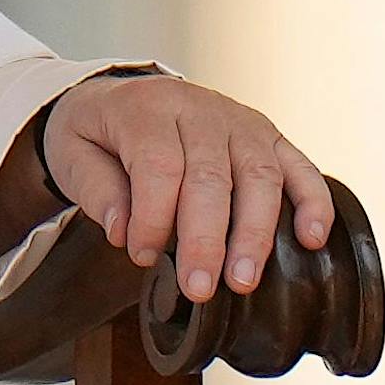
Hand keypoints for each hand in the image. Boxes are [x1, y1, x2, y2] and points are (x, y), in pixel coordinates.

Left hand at [42, 74, 333, 300]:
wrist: (116, 97)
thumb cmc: (97, 132)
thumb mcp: (72, 152)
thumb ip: (95, 189)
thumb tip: (123, 232)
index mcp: (144, 108)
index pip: (158, 166)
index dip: (152, 217)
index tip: (139, 256)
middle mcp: (196, 107)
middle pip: (210, 175)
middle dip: (205, 238)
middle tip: (199, 287)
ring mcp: (237, 119)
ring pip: (258, 175)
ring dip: (255, 233)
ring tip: (242, 281)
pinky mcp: (267, 135)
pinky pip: (298, 165)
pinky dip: (312, 202)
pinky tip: (311, 239)